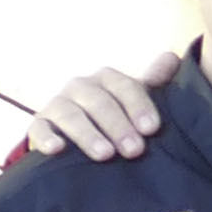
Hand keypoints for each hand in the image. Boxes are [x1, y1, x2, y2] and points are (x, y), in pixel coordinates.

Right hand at [33, 57, 187, 163]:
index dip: (139, 106)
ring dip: (87, 134)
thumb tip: (173, 57)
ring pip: (70, 114)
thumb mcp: (135, 99)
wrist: (78, 134)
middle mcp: (80, 87)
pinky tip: (57, 149)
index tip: (151, 129)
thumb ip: (154, 81)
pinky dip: (46, 138)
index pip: (124, 86)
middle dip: (118, 125)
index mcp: (107, 80)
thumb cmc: (118, 116)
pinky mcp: (39, 126)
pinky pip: (39, 129)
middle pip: (99, 101)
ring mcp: (57, 105)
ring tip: (105, 154)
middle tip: (134, 150)